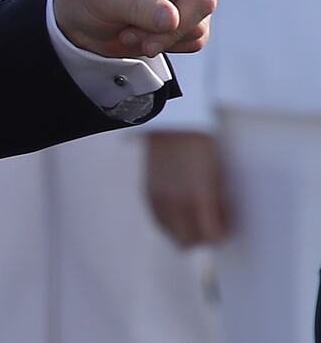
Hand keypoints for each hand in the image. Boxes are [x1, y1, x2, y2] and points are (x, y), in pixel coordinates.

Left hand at [53, 0, 260, 57]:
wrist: (81, 22)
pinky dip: (166, 47)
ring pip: (197, 26)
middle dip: (174, 27)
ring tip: (129, 32)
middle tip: (144, 42)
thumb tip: (173, 20)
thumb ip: (139, 7)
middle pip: (202, 1)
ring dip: (162, 39)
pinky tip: (140, 39)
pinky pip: (192, 40)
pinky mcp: (187, 22)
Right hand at [145, 131, 229, 247]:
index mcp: (198, 199)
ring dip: (184, 231)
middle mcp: (175, 203)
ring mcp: (158, 200)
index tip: (224, 227)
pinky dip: (170, 222)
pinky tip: (179, 210)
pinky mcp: (147, 195)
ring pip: (172, 235)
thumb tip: (221, 227)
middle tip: (209, 226)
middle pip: (187, 243)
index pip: (211, 237)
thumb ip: (218, 206)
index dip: (219, 235)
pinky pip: (160, 222)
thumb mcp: (217, 179)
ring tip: (194, 216)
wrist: (173, 128)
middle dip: (201, 238)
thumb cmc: (203, 150)